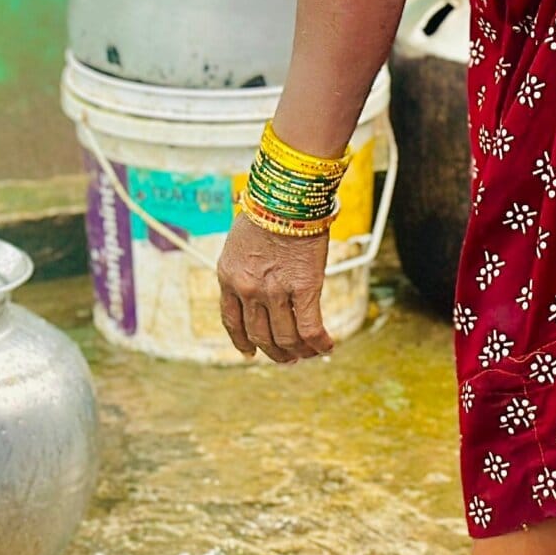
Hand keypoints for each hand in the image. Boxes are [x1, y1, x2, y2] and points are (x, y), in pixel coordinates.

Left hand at [216, 216, 335, 362]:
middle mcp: (247, 289)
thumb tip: (257, 279)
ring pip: (285, 338)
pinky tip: (327, 346)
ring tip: (307, 355)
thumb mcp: (240, 240)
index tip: (249, 352)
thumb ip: (245, 265)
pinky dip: (319, 343)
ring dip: (298, 352)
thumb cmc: (268, 209)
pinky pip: (310, 328)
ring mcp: (274, 292)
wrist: (287, 196)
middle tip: (286, 358)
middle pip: (260, 335)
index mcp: (228, 277)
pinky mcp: (304, 289)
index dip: (242, 342)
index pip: (232, 321)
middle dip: (274, 352)